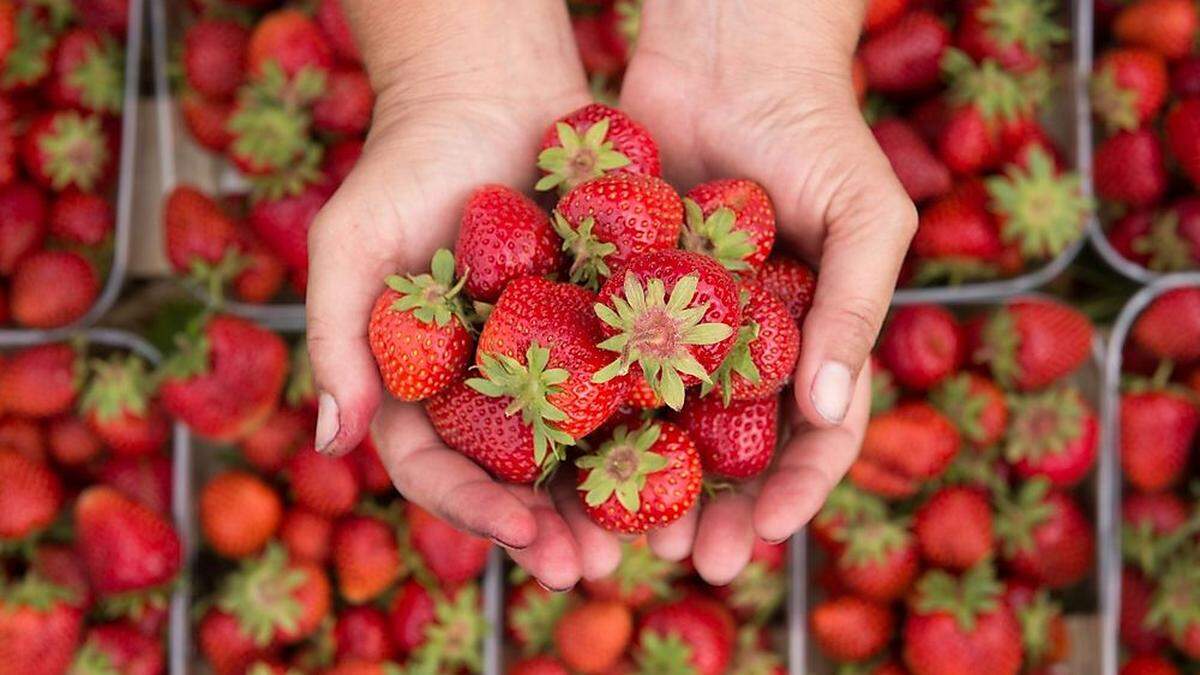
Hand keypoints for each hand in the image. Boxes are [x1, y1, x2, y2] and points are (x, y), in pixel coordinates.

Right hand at [305, 0, 620, 589]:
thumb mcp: (350, 246)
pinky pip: (631, 379)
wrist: (489, 92)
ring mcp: (548, 358)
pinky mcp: (604, 323)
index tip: (521, 536)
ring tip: (652, 535)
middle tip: (591, 566)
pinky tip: (694, 451)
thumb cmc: (404, 163)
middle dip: (553, 526)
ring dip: (613, 496)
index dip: (475, 510)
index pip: (439, 469)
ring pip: (581, 444)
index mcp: (422, 386)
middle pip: (517, 477)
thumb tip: (332, 442)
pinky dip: (658, 419)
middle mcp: (487, 386)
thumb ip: (336, 339)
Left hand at [618, 0, 916, 582]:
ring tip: (619, 528)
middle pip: (733, 449)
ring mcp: (682, 324)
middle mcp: (747, 346)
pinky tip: (567, 452)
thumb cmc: (819, 129)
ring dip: (647, 480)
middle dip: (715, 507)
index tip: (763, 535)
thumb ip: (855, 311)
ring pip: (663, 421)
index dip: (794, 492)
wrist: (728, 50)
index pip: (815, 438)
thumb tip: (827, 413)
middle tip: (688, 556)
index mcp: (814, 340)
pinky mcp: (622, 293)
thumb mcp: (867, 216)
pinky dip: (593, 410)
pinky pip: (606, 361)